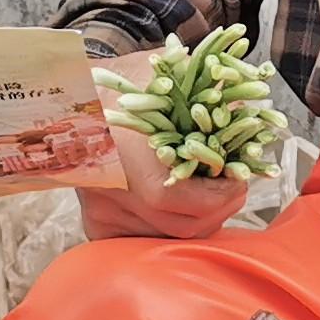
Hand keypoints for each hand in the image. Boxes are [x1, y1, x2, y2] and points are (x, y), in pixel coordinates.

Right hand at [78, 48, 259, 242]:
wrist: (66, 96)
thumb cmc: (121, 82)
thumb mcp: (168, 79)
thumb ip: (210, 98)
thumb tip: (252, 117)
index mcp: (135, 167)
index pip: (196, 204)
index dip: (225, 195)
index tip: (239, 178)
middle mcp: (117, 198)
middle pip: (187, 228)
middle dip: (218, 209)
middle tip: (231, 187)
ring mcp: (104, 215)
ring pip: (168, 238)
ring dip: (196, 220)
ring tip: (208, 194)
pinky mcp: (97, 224)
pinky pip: (143, 240)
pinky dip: (166, 227)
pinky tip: (176, 206)